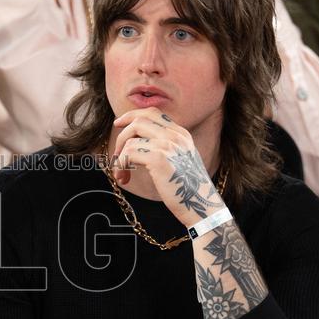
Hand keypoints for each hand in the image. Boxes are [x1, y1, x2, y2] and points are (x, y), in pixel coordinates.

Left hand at [111, 108, 225, 227]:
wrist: (201, 205)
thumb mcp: (179, 160)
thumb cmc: (186, 188)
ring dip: (118, 157)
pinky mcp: (158, 159)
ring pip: (130, 139)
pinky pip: (128, 154)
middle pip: (138, 121)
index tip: (118, 124)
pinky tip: (124, 178)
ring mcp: (168, 146)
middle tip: (117, 156)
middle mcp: (175, 136)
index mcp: (181, 134)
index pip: (152, 113)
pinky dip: (120, 165)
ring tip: (121, 173)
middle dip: (121, 137)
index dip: (131, 115)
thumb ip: (165, 147)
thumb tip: (137, 142)